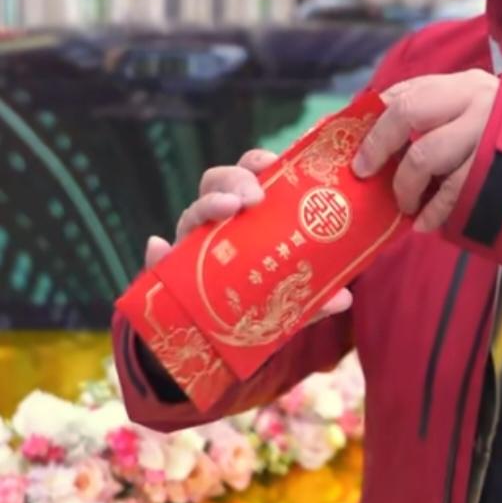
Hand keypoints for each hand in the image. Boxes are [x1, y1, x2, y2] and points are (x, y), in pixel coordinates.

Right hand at [144, 149, 353, 322]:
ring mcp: (192, 246)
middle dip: (234, 180)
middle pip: (217, 183)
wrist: (219, 338)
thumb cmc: (259, 302)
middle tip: (252, 197)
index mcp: (247, 216)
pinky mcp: (171, 275)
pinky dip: (156, 255)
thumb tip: (344, 298)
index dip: (257, 164)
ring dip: (207, 206)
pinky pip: (159, 263)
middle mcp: (217, 223)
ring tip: (225, 208)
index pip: (249, 175)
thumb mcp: (290, 301)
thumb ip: (315, 298)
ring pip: (191, 214)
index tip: (272, 163)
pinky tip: (157, 248)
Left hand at [355, 70, 498, 232]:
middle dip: (379, 144)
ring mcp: (488, 134)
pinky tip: (425, 223)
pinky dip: (431, 212)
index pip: (407, 91)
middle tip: (366, 172)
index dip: (376, 119)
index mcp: (467, 85)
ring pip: (425, 155)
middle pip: (409, 112)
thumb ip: (441, 115)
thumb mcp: (482, 114)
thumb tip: (380, 134)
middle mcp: (477, 101)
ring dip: (405, 186)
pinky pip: (450, 192)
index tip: (358, 144)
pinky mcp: (496, 170)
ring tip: (405, 205)